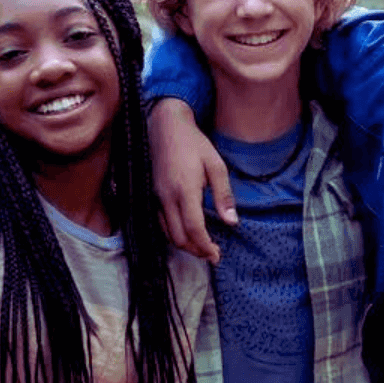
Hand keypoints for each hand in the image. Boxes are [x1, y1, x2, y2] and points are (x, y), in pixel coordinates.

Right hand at [149, 99, 235, 263]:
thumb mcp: (216, 165)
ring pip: (168, 233)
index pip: (193, 228)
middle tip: (212, 254)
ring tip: (202, 247)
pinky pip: (160, 223)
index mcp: (185, 190)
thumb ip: (223, 195)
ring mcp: (156, 197)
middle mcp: (167, 197)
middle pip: (179, 237)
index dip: (205, 246)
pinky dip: (174, 234)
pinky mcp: (152, 195)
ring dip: (185, 245)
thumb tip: (232, 222)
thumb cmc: (194, 144)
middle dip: (196, 250)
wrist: (166, 127)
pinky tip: (186, 233)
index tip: (216, 255)